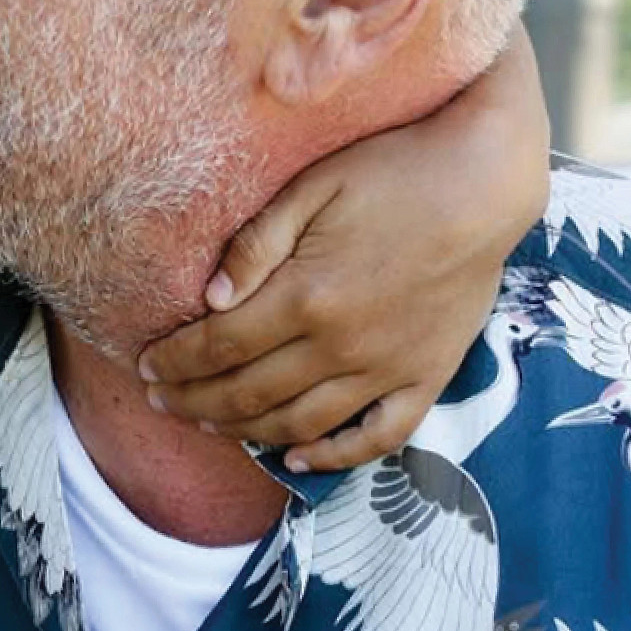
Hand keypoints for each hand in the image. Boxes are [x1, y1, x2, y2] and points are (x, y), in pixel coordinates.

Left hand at [137, 29, 548, 471]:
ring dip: (244, 430)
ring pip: (300, 423)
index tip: (144, 365)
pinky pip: (376, 437)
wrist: (486, 182)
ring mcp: (387, 368)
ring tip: (208, 424)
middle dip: (194, 401)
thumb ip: (256, 246)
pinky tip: (296, 459)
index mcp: (307, 295)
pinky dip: (334, 457)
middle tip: (160, 402)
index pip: (219, 346)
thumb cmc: (393, 171)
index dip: (175, 361)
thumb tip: (209, 301)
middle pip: (249, 392)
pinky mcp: (427, 377)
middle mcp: (343, 345)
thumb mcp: (312, 187)